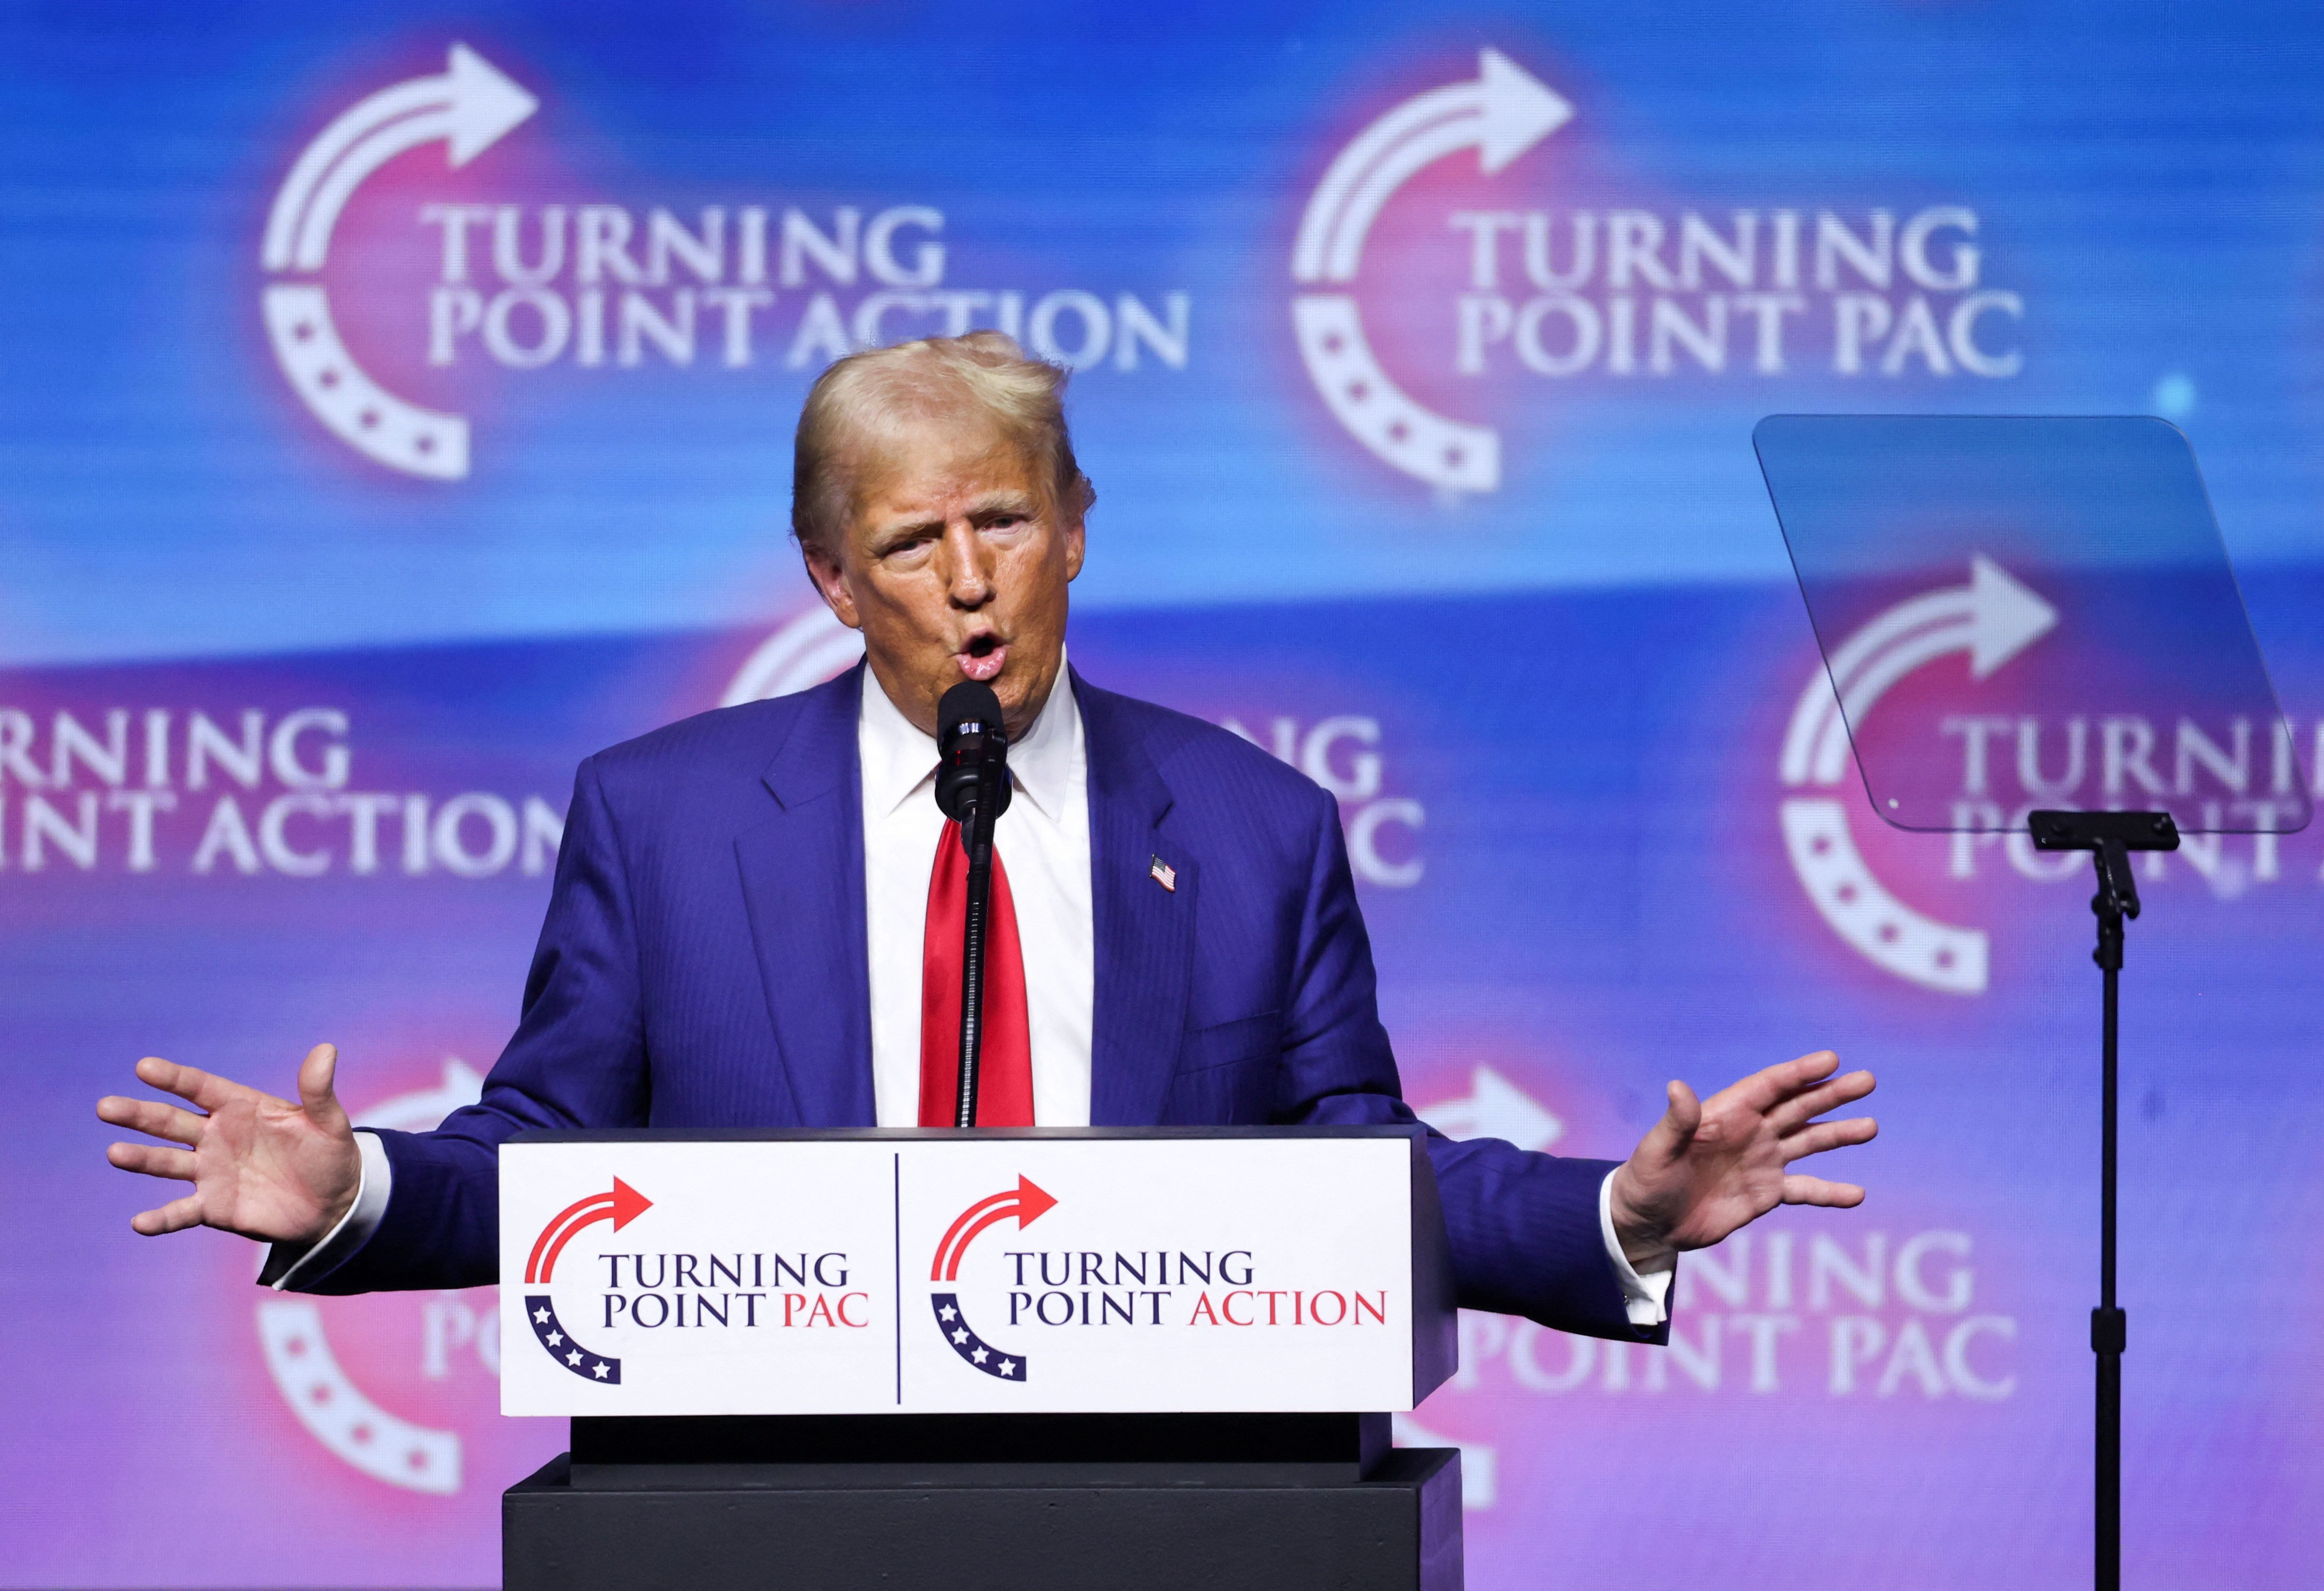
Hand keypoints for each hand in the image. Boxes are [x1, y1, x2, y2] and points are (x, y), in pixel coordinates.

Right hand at [96, 1044, 361, 1244]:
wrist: (334, 1203)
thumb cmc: (329, 1155)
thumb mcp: (329, 1122)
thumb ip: (318, 1091)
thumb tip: (326, 1050)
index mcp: (240, 1108)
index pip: (201, 1087)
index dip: (174, 1078)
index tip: (144, 1067)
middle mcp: (217, 1137)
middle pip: (171, 1122)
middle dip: (139, 1114)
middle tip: (106, 1106)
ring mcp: (210, 1172)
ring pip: (167, 1163)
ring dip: (141, 1159)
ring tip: (115, 1153)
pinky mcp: (213, 1206)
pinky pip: (181, 1212)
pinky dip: (161, 1219)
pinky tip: (139, 1223)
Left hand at [1607, 1049, 1875, 1271]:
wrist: (1648, 1222)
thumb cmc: (1645, 1180)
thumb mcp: (1657, 1150)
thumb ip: (1676, 1122)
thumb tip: (1677, 1086)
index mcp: (1726, 1114)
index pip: (1769, 1087)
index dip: (1799, 1073)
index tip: (1831, 1060)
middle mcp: (1750, 1132)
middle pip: (1798, 1107)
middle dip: (1831, 1095)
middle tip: (1868, 1080)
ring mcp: (1762, 1162)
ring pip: (1808, 1142)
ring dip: (1839, 1135)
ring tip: (1871, 1126)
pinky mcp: (1767, 1193)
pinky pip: (1805, 1190)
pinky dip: (1830, 1192)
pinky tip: (1857, 1195)